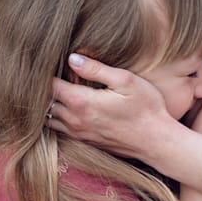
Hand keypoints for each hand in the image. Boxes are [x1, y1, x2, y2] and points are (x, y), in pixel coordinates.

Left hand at [49, 53, 169, 159]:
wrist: (157, 142)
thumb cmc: (146, 109)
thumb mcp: (125, 81)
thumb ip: (96, 69)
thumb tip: (71, 58)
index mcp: (81, 102)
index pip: (49, 86)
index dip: (45, 73)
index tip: (49, 62)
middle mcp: (75, 120)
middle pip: (45, 103)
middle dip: (44, 89)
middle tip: (51, 74)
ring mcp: (79, 134)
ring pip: (49, 120)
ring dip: (49, 105)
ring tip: (57, 90)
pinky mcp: (86, 142)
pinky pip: (60, 130)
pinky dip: (57, 119)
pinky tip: (67, 107)